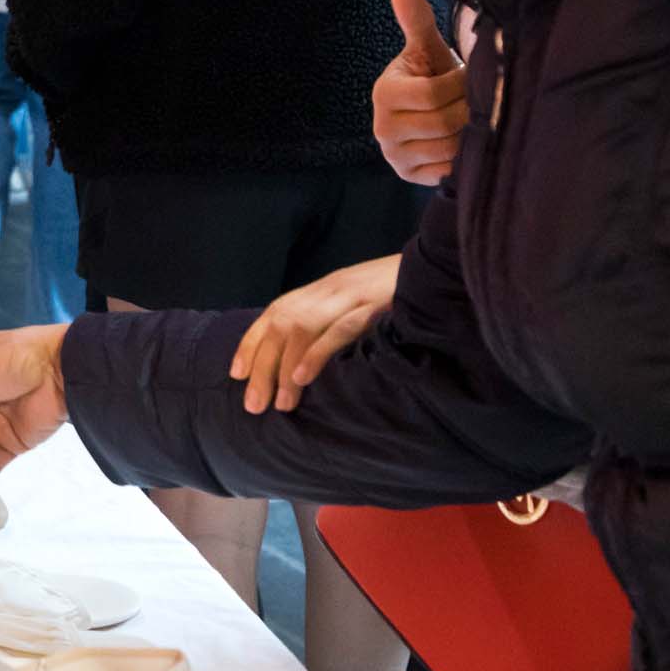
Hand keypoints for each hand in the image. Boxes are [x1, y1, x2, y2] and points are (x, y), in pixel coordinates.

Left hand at [228, 255, 400, 412]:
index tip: (236, 374)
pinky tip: (302, 376)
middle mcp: (327, 291)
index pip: (274, 314)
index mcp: (320, 290)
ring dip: (285, 367)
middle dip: (262, 366)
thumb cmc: (393, 291)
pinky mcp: (372, 304)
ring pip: (302, 328)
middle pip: (281, 325)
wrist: (433, 265)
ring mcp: (348, 296)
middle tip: (253, 405)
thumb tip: (305, 359)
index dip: (251, 343)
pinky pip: (338, 328)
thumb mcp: (354, 303)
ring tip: (279, 403)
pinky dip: (317, 352)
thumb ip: (331, 323)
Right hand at [374, 0, 466, 184]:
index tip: (466, 75)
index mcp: (384, 93)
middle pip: (442, 124)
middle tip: (477, 99)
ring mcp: (394, 156)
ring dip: (468, 135)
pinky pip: (445, 172)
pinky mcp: (409, 176)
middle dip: (467, 111)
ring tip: (472, 118)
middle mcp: (382, 128)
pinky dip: (461, 159)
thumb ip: (418, 21)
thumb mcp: (426, 48)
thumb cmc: (431, 75)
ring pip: (447, 150)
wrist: (426, 112)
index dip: (459, 85)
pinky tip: (464, 141)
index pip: (432, 95)